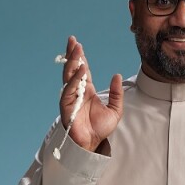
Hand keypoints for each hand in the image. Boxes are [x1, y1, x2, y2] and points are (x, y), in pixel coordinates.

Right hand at [60, 35, 122, 152]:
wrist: (93, 144)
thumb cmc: (100, 129)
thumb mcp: (115, 110)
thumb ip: (117, 93)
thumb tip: (117, 75)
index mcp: (87, 90)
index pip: (82, 70)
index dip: (80, 57)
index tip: (78, 44)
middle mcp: (77, 91)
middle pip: (73, 69)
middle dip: (72, 55)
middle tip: (73, 41)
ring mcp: (71, 97)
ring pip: (69, 76)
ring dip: (72, 62)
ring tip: (76, 49)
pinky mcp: (67, 105)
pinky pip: (70, 89)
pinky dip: (75, 79)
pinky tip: (80, 70)